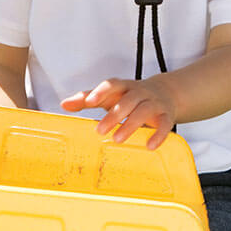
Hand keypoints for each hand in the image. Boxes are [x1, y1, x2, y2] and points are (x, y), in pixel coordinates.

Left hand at [61, 77, 176, 149]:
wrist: (165, 93)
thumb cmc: (130, 96)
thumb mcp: (110, 95)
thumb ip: (87, 98)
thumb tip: (64, 104)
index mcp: (124, 87)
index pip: (112, 84)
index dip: (101, 92)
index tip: (89, 102)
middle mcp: (139, 93)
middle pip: (128, 100)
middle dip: (114, 115)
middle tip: (99, 131)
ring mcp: (154, 104)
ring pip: (144, 111)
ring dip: (131, 124)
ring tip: (118, 139)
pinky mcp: (166, 116)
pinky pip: (165, 124)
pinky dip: (159, 135)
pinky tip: (149, 146)